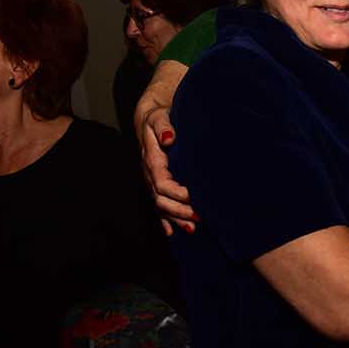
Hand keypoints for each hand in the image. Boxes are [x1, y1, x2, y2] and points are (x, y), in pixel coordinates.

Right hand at [134, 60, 195, 234]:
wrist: (150, 116)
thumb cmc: (160, 116)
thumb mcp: (161, 116)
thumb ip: (165, 126)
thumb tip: (169, 138)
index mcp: (151, 158)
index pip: (161, 181)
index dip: (175, 192)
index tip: (192, 197)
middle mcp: (149, 173)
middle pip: (161, 198)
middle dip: (178, 211)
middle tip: (199, 218)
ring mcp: (152, 179)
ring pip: (160, 204)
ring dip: (175, 218)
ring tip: (192, 229)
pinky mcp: (156, 182)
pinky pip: (158, 204)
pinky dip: (165, 219)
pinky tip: (171, 231)